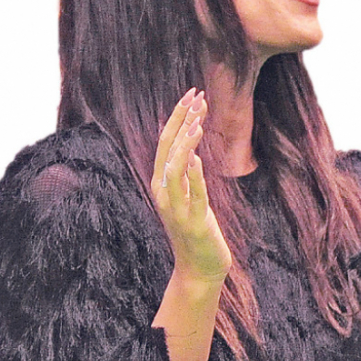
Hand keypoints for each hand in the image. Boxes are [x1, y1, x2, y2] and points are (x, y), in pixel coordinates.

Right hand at [150, 88, 230, 281]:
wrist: (198, 266)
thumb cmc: (196, 227)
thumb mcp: (189, 194)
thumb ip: (186, 171)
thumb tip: (189, 143)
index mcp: (161, 183)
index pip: (165, 142)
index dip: (177, 116)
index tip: (193, 93)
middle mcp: (163, 192)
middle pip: (167, 149)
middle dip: (182, 120)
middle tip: (197, 95)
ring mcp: (176, 208)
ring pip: (175, 169)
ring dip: (185, 143)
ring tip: (198, 121)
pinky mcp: (193, 222)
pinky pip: (193, 195)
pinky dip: (194, 176)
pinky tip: (197, 158)